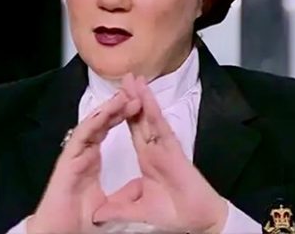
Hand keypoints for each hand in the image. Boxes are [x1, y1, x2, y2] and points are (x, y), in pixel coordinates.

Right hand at [27, 90, 141, 232]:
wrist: (58, 232)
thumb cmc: (77, 220)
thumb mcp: (110, 205)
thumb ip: (125, 193)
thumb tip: (142, 185)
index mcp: (90, 160)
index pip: (107, 130)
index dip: (121, 116)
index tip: (137, 104)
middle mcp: (82, 153)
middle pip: (101, 122)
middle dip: (116, 106)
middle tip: (133, 90)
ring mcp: (74, 154)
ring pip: (92, 124)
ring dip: (108, 109)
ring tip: (124, 95)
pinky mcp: (68, 159)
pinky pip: (83, 136)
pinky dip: (95, 122)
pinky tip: (106, 111)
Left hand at [92, 74, 227, 233]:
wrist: (198, 222)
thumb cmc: (175, 214)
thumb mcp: (138, 211)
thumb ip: (118, 208)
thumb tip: (96, 214)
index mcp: (148, 159)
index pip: (133, 130)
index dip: (123, 115)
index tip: (114, 99)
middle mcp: (155, 149)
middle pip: (140, 118)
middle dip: (132, 97)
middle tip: (125, 77)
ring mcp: (165, 148)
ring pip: (150, 117)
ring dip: (142, 97)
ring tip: (133, 78)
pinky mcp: (173, 150)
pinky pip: (160, 127)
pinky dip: (153, 111)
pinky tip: (145, 96)